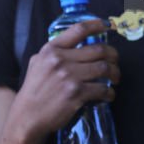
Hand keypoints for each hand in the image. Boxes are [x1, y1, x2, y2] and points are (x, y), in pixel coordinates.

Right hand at [12, 20, 119, 139]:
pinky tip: (109, 95)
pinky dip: (109, 92)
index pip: (79, 29)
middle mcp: (61, 60)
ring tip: (115, 77)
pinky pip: (102, 89)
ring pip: (104, 68)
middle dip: (113, 55)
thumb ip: (53, 52)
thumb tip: (72, 44)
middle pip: (98, 49)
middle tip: (115, 60)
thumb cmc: (33, 91)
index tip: (108, 25)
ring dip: (114, 72)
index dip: (97, 25)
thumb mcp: (37, 63)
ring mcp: (69, 77)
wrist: (27, 118)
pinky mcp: (76, 94)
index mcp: (52, 49)